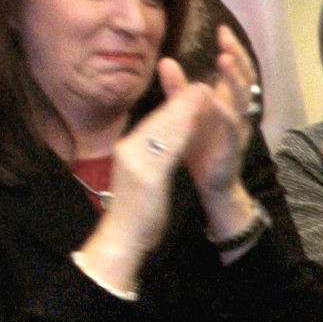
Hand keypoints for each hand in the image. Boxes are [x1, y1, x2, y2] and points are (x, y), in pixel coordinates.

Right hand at [74, 88, 203, 294]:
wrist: (122, 236)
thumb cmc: (134, 209)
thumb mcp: (141, 174)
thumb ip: (148, 154)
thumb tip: (157, 139)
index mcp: (129, 150)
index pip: (153, 124)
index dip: (173, 107)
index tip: (189, 92)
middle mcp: (129, 151)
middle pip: (158, 122)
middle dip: (180, 102)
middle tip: (200, 85)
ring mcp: (135, 163)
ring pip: (162, 130)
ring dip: (183, 110)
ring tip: (200, 93)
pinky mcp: (145, 176)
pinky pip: (166, 150)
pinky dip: (180, 133)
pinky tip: (193, 122)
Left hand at [160, 27, 259, 228]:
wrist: (211, 185)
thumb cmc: (201, 148)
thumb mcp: (186, 113)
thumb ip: (178, 89)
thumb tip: (165, 60)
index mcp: (229, 102)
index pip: (237, 71)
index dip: (233, 50)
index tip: (222, 29)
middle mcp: (239, 112)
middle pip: (246, 79)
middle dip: (237, 56)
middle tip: (226, 38)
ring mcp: (238, 129)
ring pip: (243, 99)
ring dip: (233, 78)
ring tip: (223, 59)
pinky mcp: (232, 148)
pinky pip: (231, 127)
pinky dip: (224, 111)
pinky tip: (213, 98)